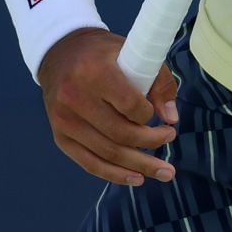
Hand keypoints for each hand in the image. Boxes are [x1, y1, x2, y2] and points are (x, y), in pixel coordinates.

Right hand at [36, 28, 180, 186]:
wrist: (60, 54)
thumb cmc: (103, 54)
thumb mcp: (133, 52)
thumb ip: (158, 82)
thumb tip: (171, 118)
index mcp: (95, 73)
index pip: (129, 105)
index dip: (149, 115)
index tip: (157, 114)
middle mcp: (75, 98)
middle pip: (120, 134)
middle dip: (151, 142)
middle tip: (169, 138)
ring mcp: (64, 121)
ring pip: (107, 153)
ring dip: (139, 166)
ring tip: (164, 171)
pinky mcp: (60, 137)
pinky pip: (90, 163)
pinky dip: (115, 174)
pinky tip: (136, 178)